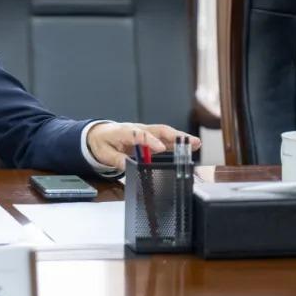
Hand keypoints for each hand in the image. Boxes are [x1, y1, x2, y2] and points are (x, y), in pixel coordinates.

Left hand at [86, 122, 201, 170]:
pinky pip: (165, 139)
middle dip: (174, 136)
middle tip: (189, 142)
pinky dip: (177, 142)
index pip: (140, 134)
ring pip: (165, 133)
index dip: (151, 141)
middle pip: (158, 130)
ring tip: (196, 143)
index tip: (161, 148)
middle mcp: (139, 129)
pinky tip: (190, 146)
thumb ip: (116, 159)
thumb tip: (126, 166)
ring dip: (180, 138)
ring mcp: (146, 132)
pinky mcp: (150, 138)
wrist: (99, 134)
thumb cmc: (102, 142)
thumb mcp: (104, 153)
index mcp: (125, 131)